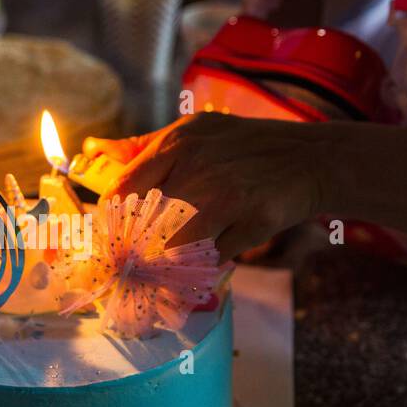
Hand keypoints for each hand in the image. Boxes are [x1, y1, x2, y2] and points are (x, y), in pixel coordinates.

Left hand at [84, 114, 331, 260]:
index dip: (109, 223)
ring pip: (177, 246)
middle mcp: (198, 166)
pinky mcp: (255, 219)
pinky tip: (202, 268)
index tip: (107, 242)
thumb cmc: (244, 148)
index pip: (123, 189)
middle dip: (135, 251)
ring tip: (164, 274)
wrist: (310, 157)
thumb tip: (95, 150)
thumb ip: (147, 146)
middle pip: (146, 223)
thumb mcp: (195, 132)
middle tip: (131, 268)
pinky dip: (204, 268)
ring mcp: (228, 194)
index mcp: (177, 143)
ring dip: (168, 266)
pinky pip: (215, 258)